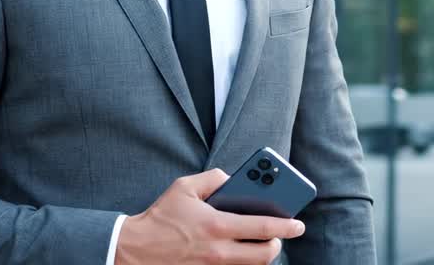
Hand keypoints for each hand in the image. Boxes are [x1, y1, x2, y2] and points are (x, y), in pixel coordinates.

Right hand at [115, 168, 305, 264]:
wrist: (134, 250)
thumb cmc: (160, 217)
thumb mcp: (184, 187)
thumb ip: (213, 177)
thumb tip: (232, 178)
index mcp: (217, 225)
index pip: (263, 228)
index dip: (286, 226)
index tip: (298, 224)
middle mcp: (219, 251)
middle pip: (264, 255)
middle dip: (277, 244)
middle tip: (280, 234)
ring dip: (261, 255)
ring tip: (261, 241)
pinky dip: (242, 261)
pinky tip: (240, 249)